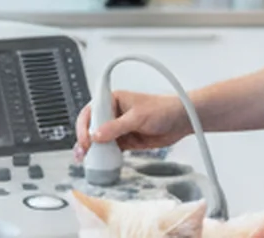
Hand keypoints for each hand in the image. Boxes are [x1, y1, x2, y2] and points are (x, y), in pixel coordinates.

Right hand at [72, 90, 192, 160]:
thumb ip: (117, 127)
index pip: (92, 111)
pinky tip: (101, 163)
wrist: (181, 121)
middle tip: (82, 153)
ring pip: (100, 140)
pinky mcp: (125, 141)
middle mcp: (113, 114)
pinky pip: (111, 149)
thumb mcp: (137, 117)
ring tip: (86, 161)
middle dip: (85, 140)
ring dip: (93, 150)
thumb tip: (96, 136)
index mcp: (113, 100)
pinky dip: (105, 156)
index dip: (85, 125)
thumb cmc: (163, 110)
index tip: (86, 139)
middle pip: (92, 127)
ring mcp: (119, 128)